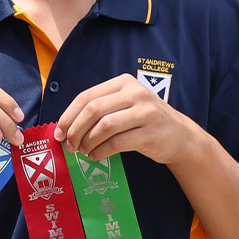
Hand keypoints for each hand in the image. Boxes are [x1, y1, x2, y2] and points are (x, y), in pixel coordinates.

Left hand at [55, 74, 206, 164]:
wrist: (180, 135)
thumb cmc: (143, 121)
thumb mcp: (124, 105)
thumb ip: (99, 108)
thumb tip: (64, 126)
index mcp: (124, 82)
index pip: (87, 96)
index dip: (68, 115)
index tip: (59, 132)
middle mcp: (136, 93)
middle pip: (93, 110)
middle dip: (75, 129)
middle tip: (69, 144)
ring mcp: (146, 113)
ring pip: (104, 126)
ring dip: (88, 142)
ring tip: (83, 151)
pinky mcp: (151, 133)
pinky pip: (116, 143)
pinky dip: (100, 151)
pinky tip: (95, 156)